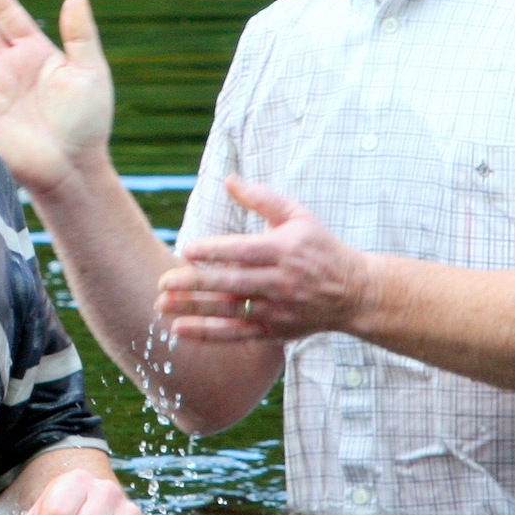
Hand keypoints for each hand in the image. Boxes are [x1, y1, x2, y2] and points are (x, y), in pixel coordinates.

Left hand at [157, 176, 373, 342]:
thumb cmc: (320, 248)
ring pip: (229, 311)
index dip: (214, 251)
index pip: (244, 251)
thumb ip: (262, 199)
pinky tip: (180, 330)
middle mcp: (280, 282)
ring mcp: (277, 310)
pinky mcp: (274, 331)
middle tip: (162, 282)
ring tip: (161, 305)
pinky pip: (237, 335)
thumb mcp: (298, 216)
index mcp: (284, 250)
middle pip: (232, 284)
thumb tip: (229, 179)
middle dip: (195, 284)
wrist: (354, 293)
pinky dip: (208, 334)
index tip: (186, 250)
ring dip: (193, 310)